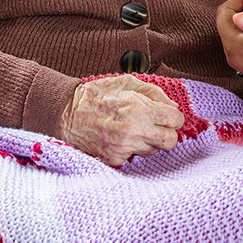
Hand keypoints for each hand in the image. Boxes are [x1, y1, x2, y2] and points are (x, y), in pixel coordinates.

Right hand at [60, 75, 184, 165]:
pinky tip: (123, 138)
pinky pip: (134, 158)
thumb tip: (173, 106)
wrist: (67, 113)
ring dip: (150, 141)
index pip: (175, 120)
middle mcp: (134, 131)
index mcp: (139, 109)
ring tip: (135, 129)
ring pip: (154, 151)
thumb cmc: (97, 94)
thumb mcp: (127, 82)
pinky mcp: (114, 160)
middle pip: (170, 141)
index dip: (173, 117)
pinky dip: (132, 149)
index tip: (167, 115)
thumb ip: (154, 93)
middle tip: (157, 126)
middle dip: (168, 133)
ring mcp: (124, 148)